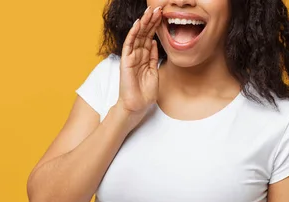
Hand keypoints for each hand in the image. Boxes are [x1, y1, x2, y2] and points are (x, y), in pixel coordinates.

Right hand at [116, 6, 161, 121]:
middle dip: (150, 20)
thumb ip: (154, 57)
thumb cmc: (145, 92)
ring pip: (137, 36)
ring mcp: (131, 57)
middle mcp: (137, 55)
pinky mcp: (126, 61)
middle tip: (157, 8)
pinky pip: (129, 45)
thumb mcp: (154, 71)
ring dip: (144, 23)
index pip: (150, 37)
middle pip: (144, 34)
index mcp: (145, 57)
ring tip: (149, 11)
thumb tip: (155, 43)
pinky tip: (137, 24)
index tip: (162, 14)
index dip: (155, 26)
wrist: (137, 105)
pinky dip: (133, 34)